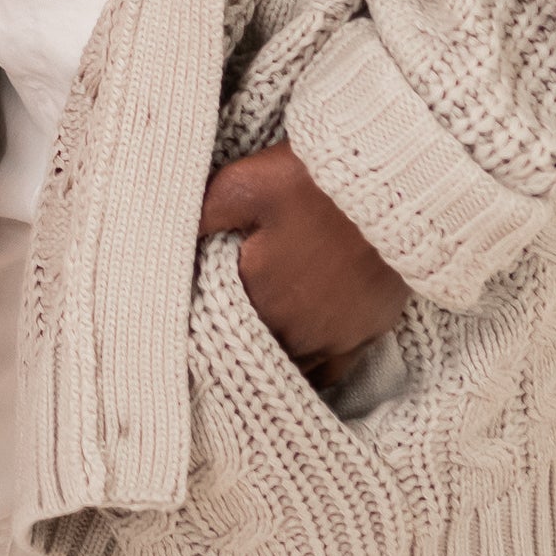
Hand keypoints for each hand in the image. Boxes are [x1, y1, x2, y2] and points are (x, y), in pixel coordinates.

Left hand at [198, 141, 407, 388]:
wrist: (392, 186)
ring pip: (288, 366)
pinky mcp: (365, 333)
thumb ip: (199, 216)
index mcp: (256, 298)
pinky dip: (311, 370)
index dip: (199, 318)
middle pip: (251, 350)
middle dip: (233, 341)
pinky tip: (297, 361)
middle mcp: (293, 331)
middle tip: (218, 326)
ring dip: (269, 356)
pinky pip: (331, 372)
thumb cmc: (311, 182)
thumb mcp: (241, 185)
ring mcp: (332, 338)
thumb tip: (163, 236)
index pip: (213, 326)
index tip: (187, 312)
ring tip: (252, 344)